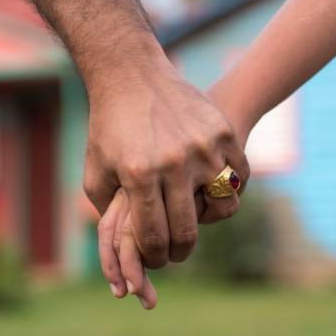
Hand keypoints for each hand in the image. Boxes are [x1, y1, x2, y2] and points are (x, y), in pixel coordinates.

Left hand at [96, 84, 254, 308]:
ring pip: (221, 206)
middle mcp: (174, 162)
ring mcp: (203, 146)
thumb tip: (127, 247)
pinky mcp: (222, 132)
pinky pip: (238, 176)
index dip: (156, 257)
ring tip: (194, 214)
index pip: (154, 236)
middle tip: (176, 252)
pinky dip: (230, 188)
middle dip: (179, 251)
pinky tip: (212, 187)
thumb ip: (108, 213)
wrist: (132, 76)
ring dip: (207, 216)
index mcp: (140, 175)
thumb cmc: (109, 128)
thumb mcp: (96, 171)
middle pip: (186, 230)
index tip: (157, 259)